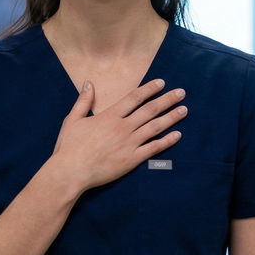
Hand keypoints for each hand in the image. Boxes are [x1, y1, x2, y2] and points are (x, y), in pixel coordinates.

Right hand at [47, 79, 186, 192]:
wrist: (71, 171)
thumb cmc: (69, 146)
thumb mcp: (73, 119)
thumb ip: (83, 101)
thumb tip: (89, 83)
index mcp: (109, 116)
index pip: (134, 98)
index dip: (149, 89)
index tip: (162, 83)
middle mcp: (123, 127)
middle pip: (150, 110)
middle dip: (167, 100)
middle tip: (181, 93)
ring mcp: (129, 144)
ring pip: (155, 127)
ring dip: (171, 118)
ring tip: (184, 110)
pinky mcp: (132, 160)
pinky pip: (153, 148)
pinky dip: (167, 141)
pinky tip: (177, 135)